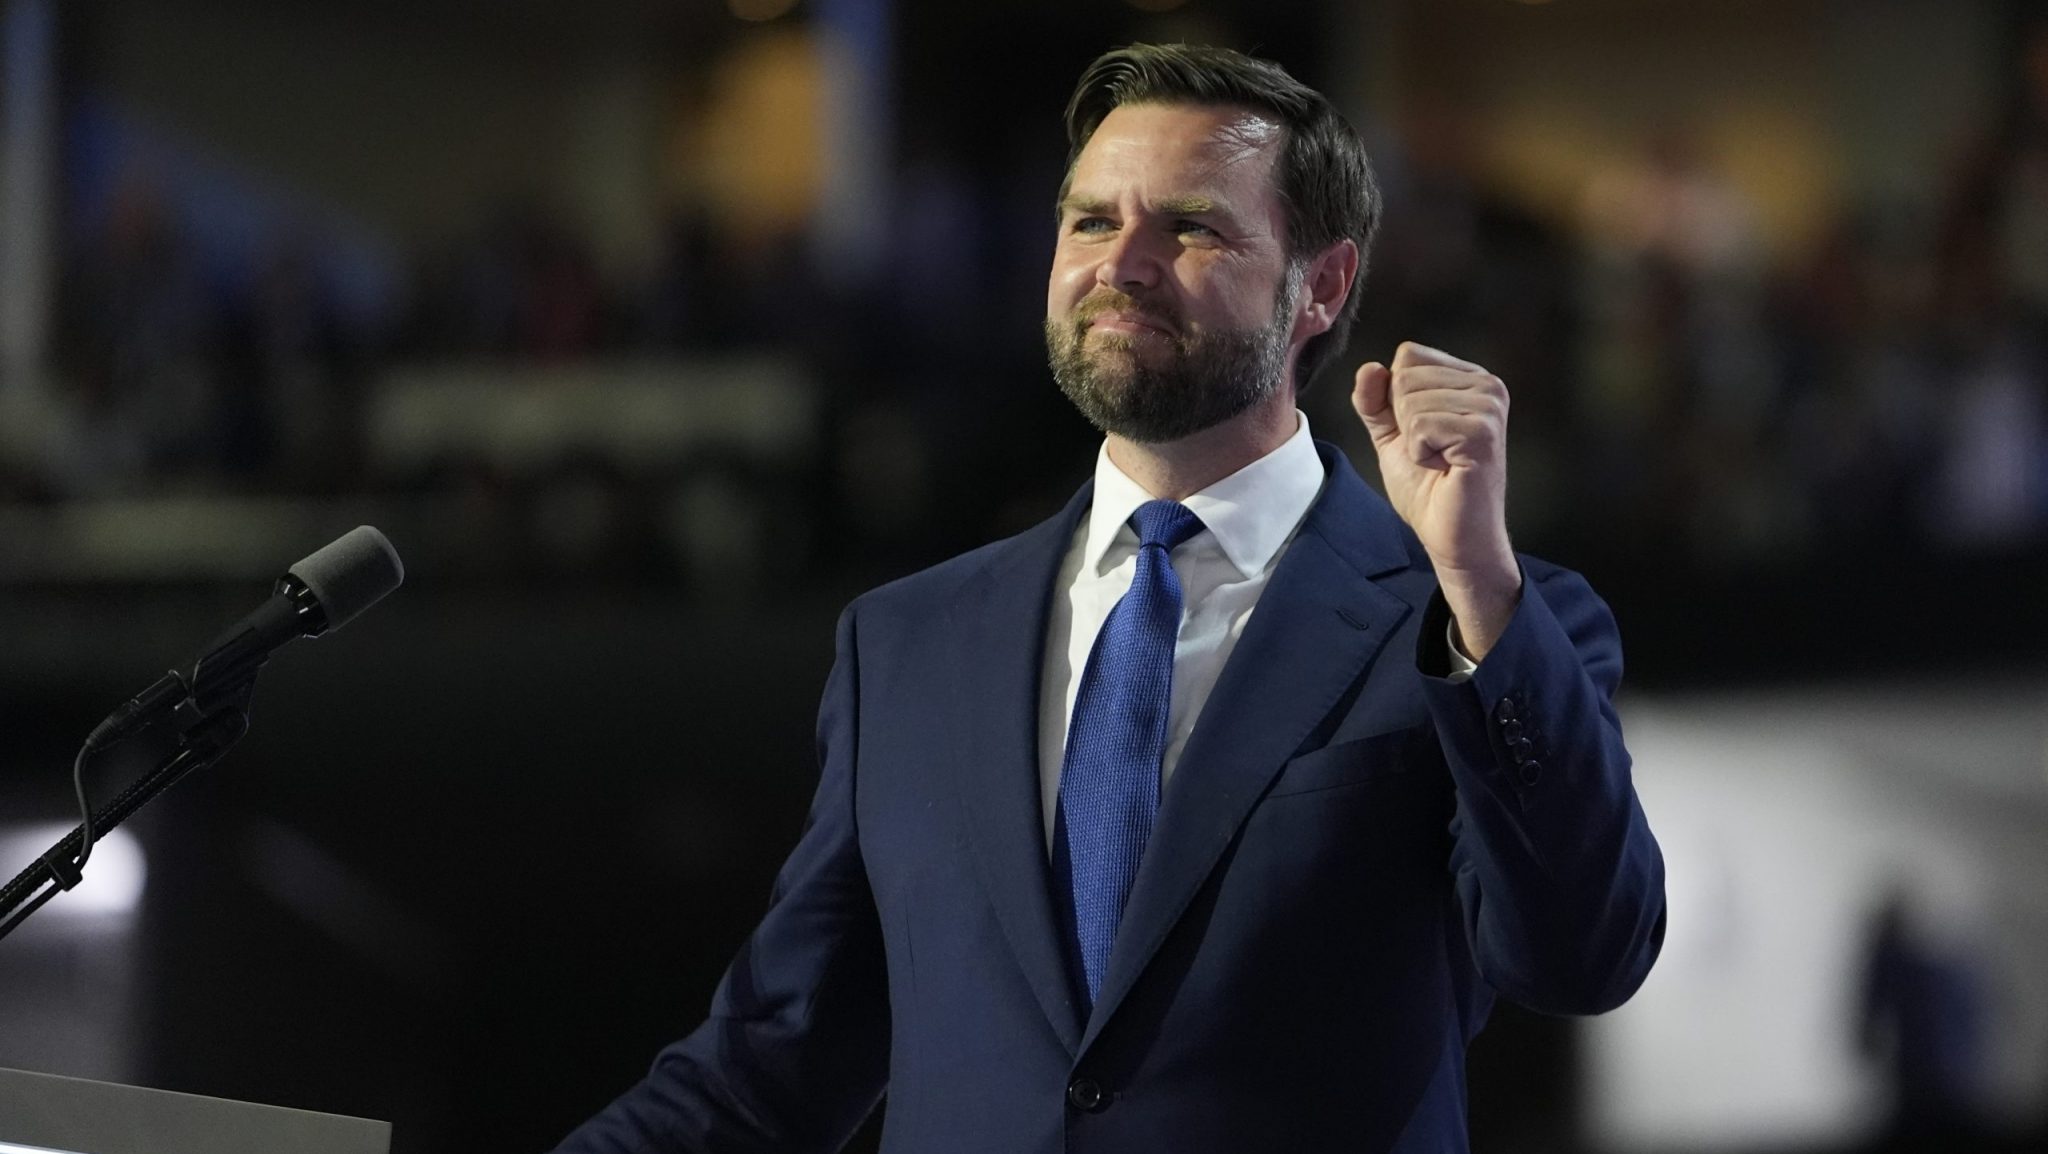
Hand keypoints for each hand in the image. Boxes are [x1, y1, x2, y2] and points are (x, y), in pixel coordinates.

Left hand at [1352, 342, 1520, 659]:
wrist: (1451, 535)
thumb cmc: (1428, 488)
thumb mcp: (1392, 436)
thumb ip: (1375, 401)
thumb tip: (1369, 368)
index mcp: (1469, 378)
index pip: (1408, 355)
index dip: (1395, 398)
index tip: (1420, 433)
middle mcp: (1487, 385)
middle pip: (1405, 375)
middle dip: (1403, 421)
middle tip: (1432, 451)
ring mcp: (1489, 407)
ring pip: (1410, 400)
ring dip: (1413, 440)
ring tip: (1440, 460)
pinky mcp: (1483, 432)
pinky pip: (1421, 426)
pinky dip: (1421, 453)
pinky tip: (1445, 468)